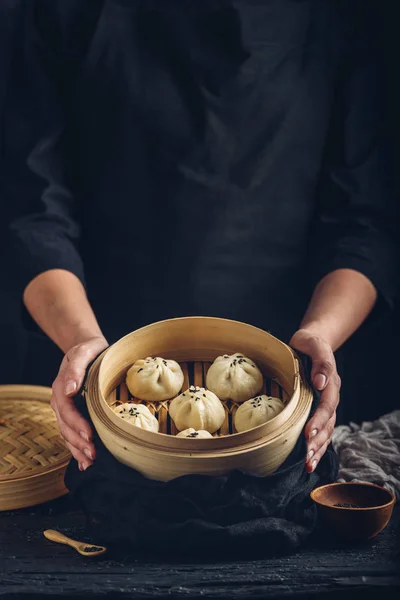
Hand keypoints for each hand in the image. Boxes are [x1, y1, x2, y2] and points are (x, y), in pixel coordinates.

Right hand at [51, 336, 108, 470]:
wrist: (88, 349)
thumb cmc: (88, 350)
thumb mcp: (83, 351)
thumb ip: (75, 368)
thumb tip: (70, 388)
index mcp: (61, 387)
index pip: (67, 410)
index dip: (77, 424)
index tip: (90, 436)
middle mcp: (60, 401)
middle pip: (66, 427)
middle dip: (79, 443)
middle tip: (94, 455)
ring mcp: (65, 410)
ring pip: (67, 434)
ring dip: (78, 450)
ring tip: (90, 462)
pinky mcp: (73, 415)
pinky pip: (71, 435)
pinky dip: (76, 450)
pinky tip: (85, 463)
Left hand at [290, 328, 340, 472]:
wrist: (311, 343)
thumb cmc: (309, 342)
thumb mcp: (313, 344)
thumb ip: (320, 361)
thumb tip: (322, 382)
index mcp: (331, 382)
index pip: (327, 404)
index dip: (319, 419)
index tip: (307, 432)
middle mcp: (331, 397)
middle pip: (328, 423)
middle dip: (318, 441)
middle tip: (306, 457)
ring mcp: (326, 406)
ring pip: (326, 432)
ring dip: (318, 449)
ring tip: (308, 466)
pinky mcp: (318, 411)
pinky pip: (321, 432)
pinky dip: (317, 447)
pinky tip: (309, 461)